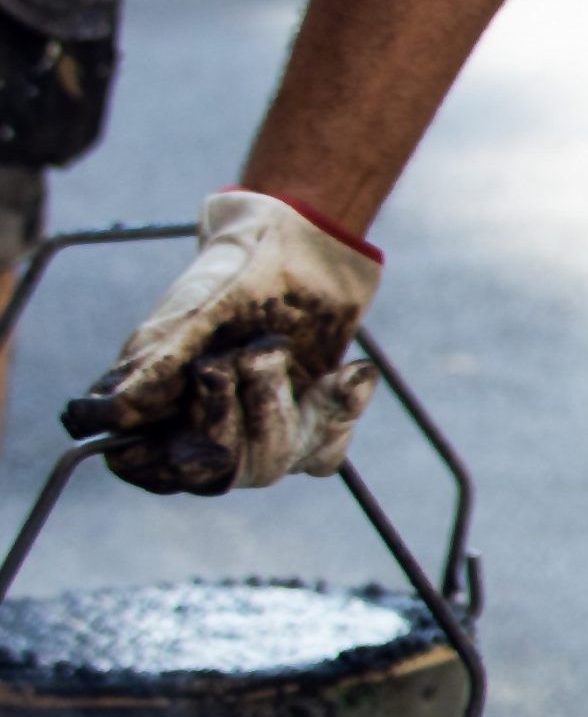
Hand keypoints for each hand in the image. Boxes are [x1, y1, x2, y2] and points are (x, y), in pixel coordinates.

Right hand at [61, 188, 381, 493]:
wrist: (311, 244)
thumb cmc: (239, 268)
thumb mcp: (199, 309)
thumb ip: (158, 363)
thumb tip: (113, 415)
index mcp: (156, 395)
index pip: (143, 465)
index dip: (167, 468)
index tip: (201, 452)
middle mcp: (204, 419)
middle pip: (214, 473)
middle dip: (233, 418)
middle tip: (247, 356)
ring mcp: (258, 425)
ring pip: (268, 466)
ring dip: (278, 404)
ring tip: (279, 347)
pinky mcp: (309, 422)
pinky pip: (322, 455)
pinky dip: (337, 412)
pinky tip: (345, 372)